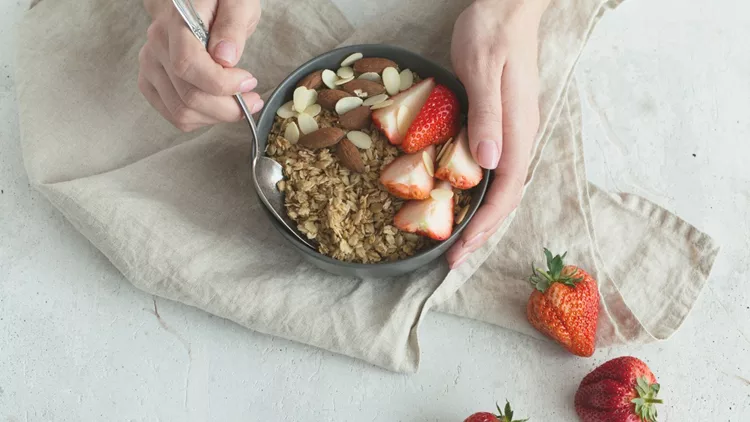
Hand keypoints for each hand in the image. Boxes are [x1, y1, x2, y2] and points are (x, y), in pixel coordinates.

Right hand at [138, 0, 262, 131]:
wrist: (197, 2)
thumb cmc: (220, 2)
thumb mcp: (238, 3)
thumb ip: (232, 26)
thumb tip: (225, 58)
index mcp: (176, 24)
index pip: (188, 65)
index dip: (221, 83)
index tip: (249, 82)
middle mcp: (156, 46)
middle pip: (188, 96)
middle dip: (228, 107)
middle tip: (253, 100)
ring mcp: (150, 67)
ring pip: (182, 112)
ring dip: (217, 117)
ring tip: (239, 104)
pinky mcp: (151, 83)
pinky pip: (175, 115)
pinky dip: (202, 119)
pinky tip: (219, 106)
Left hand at [447, 0, 549, 267]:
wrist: (508, 6)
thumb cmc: (492, 32)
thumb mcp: (483, 69)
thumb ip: (487, 116)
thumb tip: (489, 164)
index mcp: (518, 129)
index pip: (506, 191)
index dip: (484, 226)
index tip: (460, 251)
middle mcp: (519, 136)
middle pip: (506, 197)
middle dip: (482, 232)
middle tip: (453, 259)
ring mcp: (513, 131)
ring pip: (501, 186)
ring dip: (481, 217)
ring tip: (458, 241)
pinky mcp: (502, 123)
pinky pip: (494, 169)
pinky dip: (479, 193)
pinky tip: (462, 200)